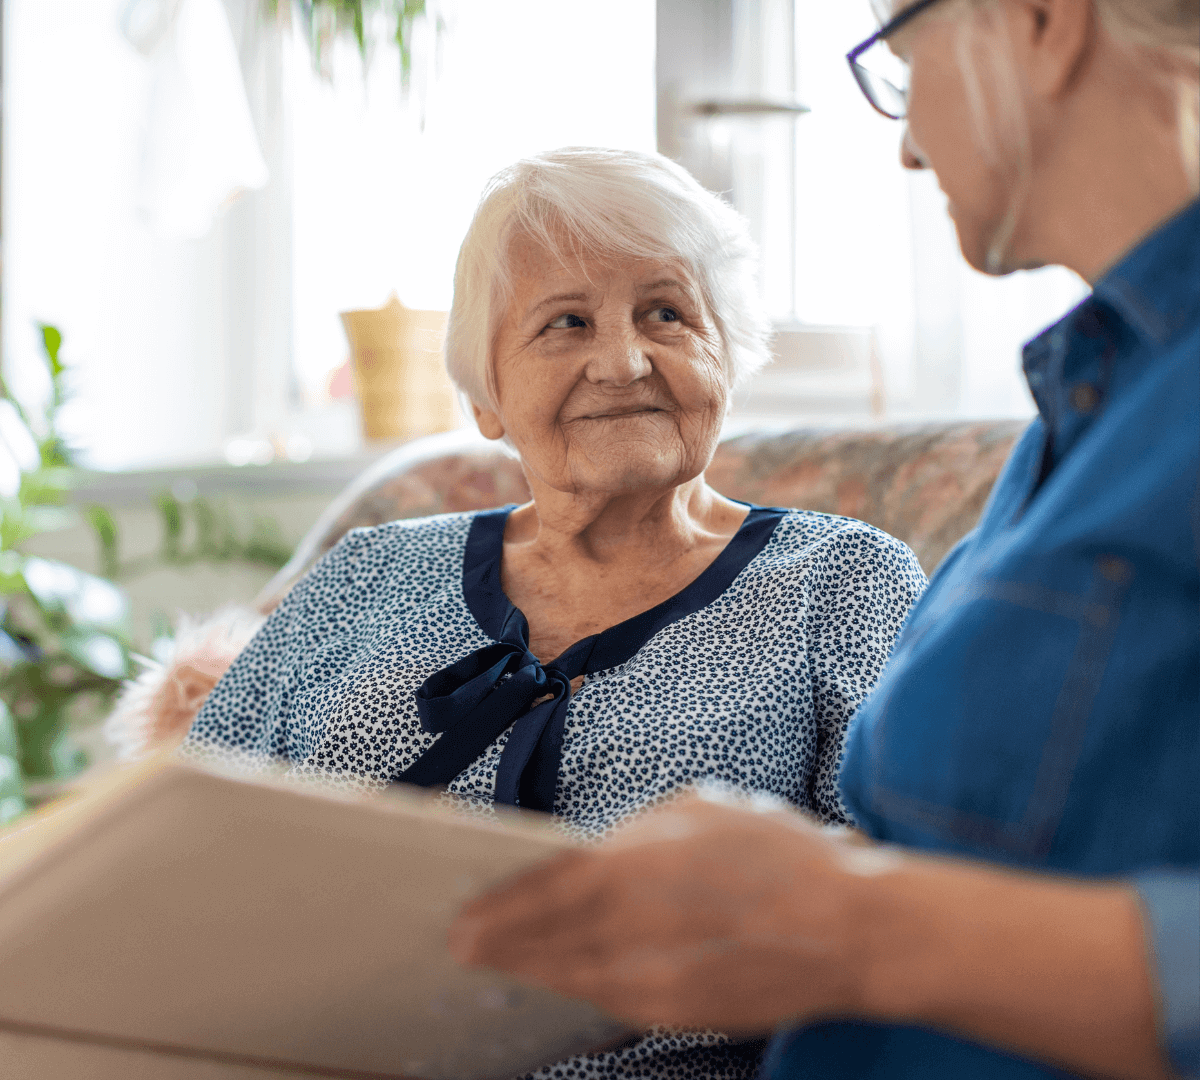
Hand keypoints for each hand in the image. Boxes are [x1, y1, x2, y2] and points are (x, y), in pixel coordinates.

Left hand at [447, 791, 881, 1031]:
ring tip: (499, 965)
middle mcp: (636, 925)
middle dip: (498, 944)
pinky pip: (609, 1000)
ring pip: (571, 977)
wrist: (851, 931)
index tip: (464, 913)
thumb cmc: (780, 856)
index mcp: (638, 862)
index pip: (547, 887)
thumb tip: (597, 850)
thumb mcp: (701, 808)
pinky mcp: (677, 1012)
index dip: (501, 905)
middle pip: (546, 940)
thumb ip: (637, 830)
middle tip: (459, 946)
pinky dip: (576, 989)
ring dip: (530, 971)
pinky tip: (563, 979)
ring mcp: (656, 977)